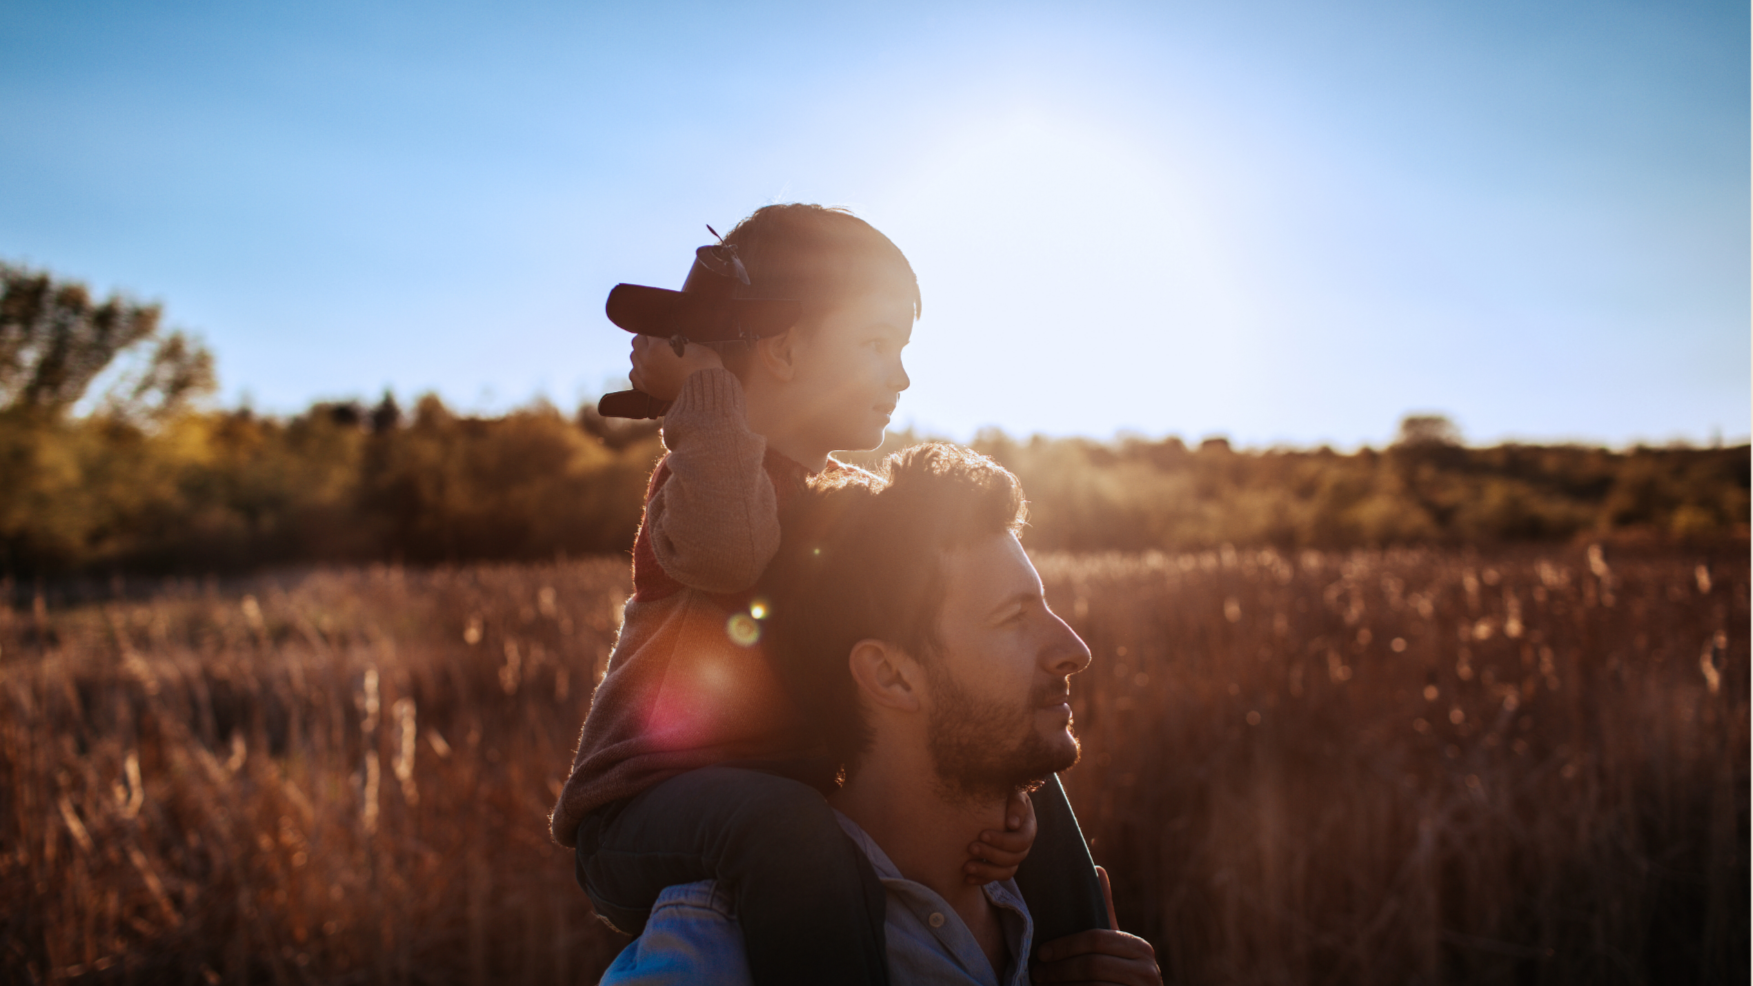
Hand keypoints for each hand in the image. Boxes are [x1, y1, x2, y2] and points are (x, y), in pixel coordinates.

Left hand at [627, 335, 722, 401]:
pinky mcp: (647, 387)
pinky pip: (633, 375)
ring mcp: (645, 374)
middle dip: (646, 340)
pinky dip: (638, 370)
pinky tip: (648, 368)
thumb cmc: (705, 365)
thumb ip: (675, 337)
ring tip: (653, 355)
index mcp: (657, 345)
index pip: (648, 330)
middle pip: (637, 342)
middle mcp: (647, 359)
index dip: (656, 330)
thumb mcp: (691, 344)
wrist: (706, 390)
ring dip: (641, 354)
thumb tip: (669, 335)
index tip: (661, 331)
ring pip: (633, 357)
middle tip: (657, 341)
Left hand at [964, 788, 1036, 884]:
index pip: (1022, 840)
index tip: (982, 834)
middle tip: (970, 847)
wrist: (989, 799)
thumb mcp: (1011, 790)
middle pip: (1014, 858)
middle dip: (991, 855)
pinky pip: (996, 878)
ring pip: (1006, 872)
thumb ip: (1016, 803)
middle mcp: (1023, 844)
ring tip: (966, 867)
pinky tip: (967, 878)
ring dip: (986, 871)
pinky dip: (982, 879)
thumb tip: (1013, 824)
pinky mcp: (1001, 864)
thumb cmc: (1000, 791)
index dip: (1003, 841)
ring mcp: (1013, 856)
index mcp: (1028, 826)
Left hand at [1031, 867, 1160, 983]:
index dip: (1065, 945)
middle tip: (1038, 973)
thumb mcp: (1113, 945)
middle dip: (1060, 969)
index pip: (1096, 939)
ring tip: (1044, 985)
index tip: (1041, 952)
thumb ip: (1105, 910)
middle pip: (1092, 964)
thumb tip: (1098, 868)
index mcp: (1140, 948)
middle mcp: (1147, 971)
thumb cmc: (1118, 976)